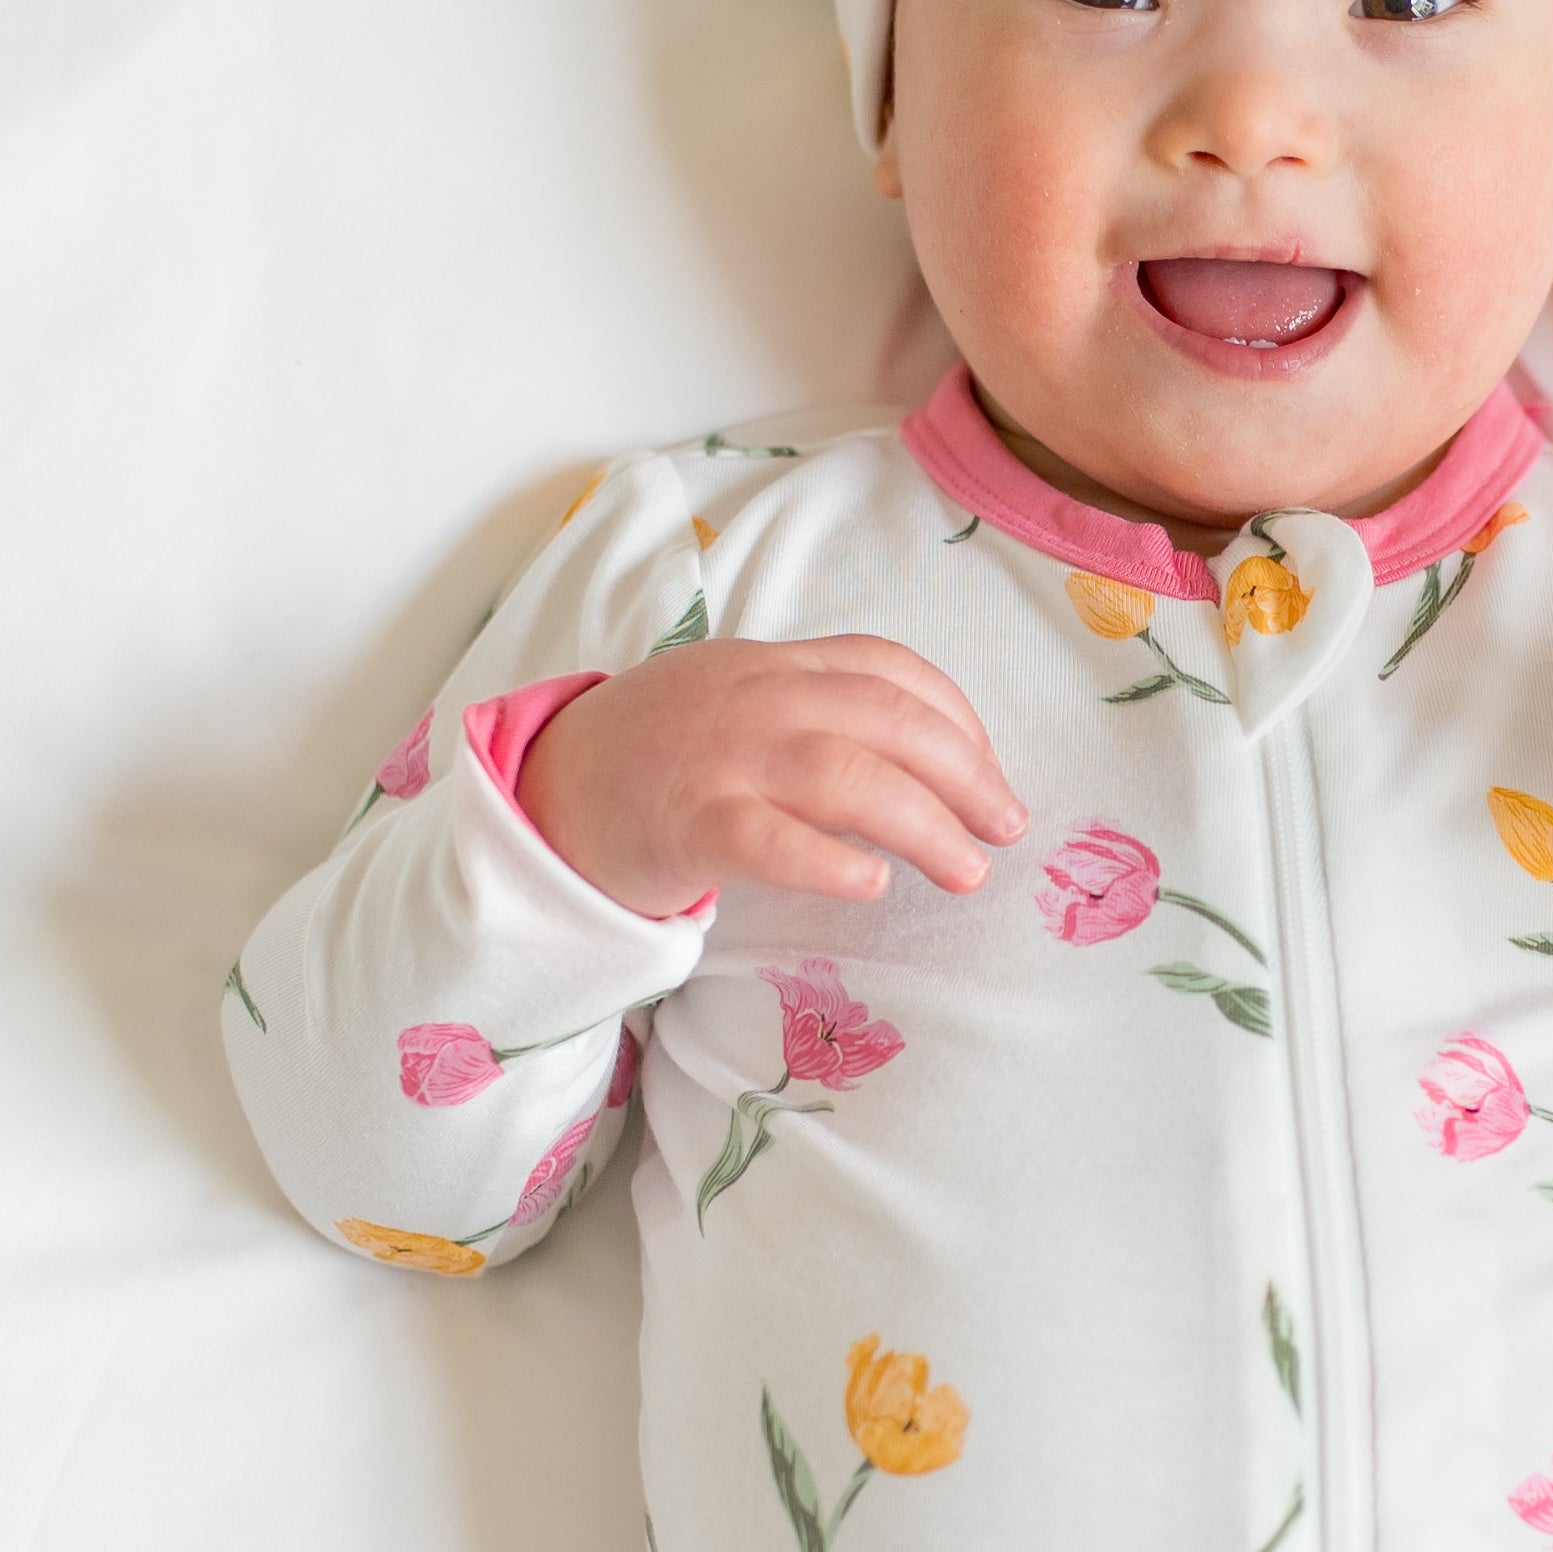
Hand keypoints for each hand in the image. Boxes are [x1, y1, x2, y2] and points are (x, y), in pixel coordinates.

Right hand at [517, 634, 1027, 917]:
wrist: (544, 788)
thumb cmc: (660, 756)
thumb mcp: (741, 700)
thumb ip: (820, 709)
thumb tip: (929, 761)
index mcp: (777, 664)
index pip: (891, 669)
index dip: (960, 721)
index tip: (993, 776)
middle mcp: (758, 698)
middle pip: (888, 720)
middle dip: (966, 775)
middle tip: (1008, 829)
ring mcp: (721, 758)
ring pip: (847, 775)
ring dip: (925, 824)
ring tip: (967, 870)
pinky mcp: (687, 823)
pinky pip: (770, 839)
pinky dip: (830, 861)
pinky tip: (873, 886)